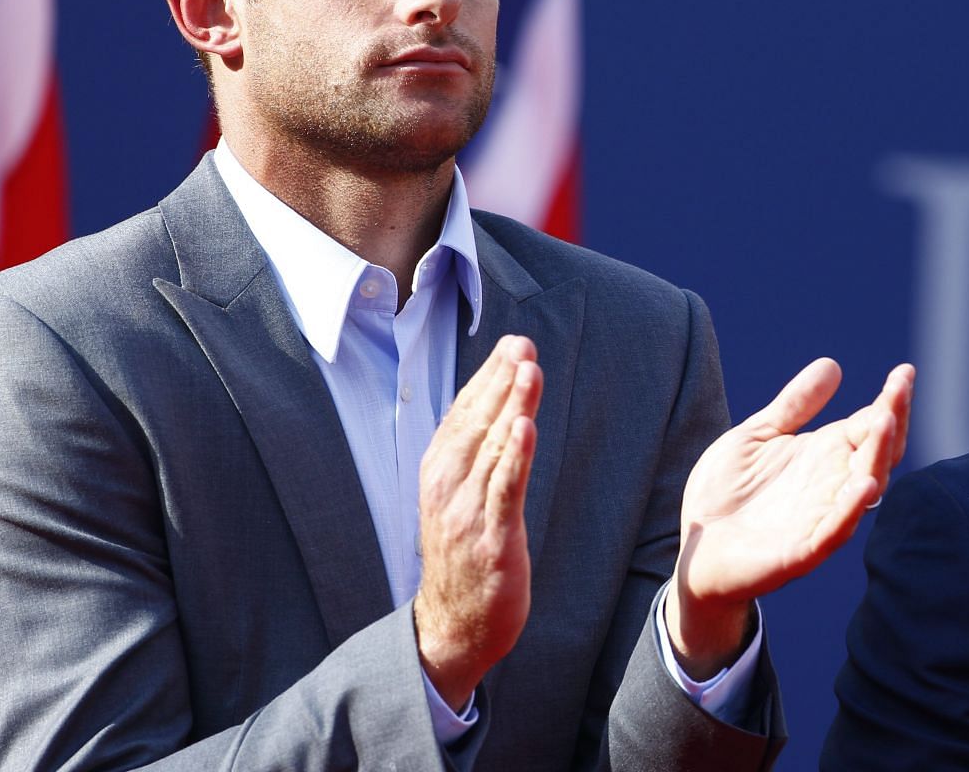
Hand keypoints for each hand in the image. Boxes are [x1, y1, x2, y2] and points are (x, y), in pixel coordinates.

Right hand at [411, 334, 542, 710]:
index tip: (511, 343)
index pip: (464, 413)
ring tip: (529, 369)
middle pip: (477, 422)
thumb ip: (477, 454)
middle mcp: (447, 486)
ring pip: (493, 448)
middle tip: (522, 344)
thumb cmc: (464, 554)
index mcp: (439, 471)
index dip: (488, 377)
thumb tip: (498, 407)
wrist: (453, 626)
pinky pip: (504, 490)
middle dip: (501, 380)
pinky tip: (527, 426)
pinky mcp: (491, 538)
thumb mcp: (461, 496)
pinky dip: (515, 456)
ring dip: (512, 405)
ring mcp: (466, 512)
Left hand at [667, 360, 914, 675]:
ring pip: (864, 488)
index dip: (890, 400)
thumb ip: (793, 405)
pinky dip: (851, 509)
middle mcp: (832, 486)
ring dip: (878, 456)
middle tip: (900, 387)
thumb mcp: (757, 436)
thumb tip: (832, 364)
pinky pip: (834, 532)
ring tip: (886, 421)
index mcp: (825, 456)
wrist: (693, 549)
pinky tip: (864, 485)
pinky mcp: (800, 553)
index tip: (904, 372)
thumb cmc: (726, 494)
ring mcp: (820, 519)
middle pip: (879, 452)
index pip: (871, 425)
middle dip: (893, 419)